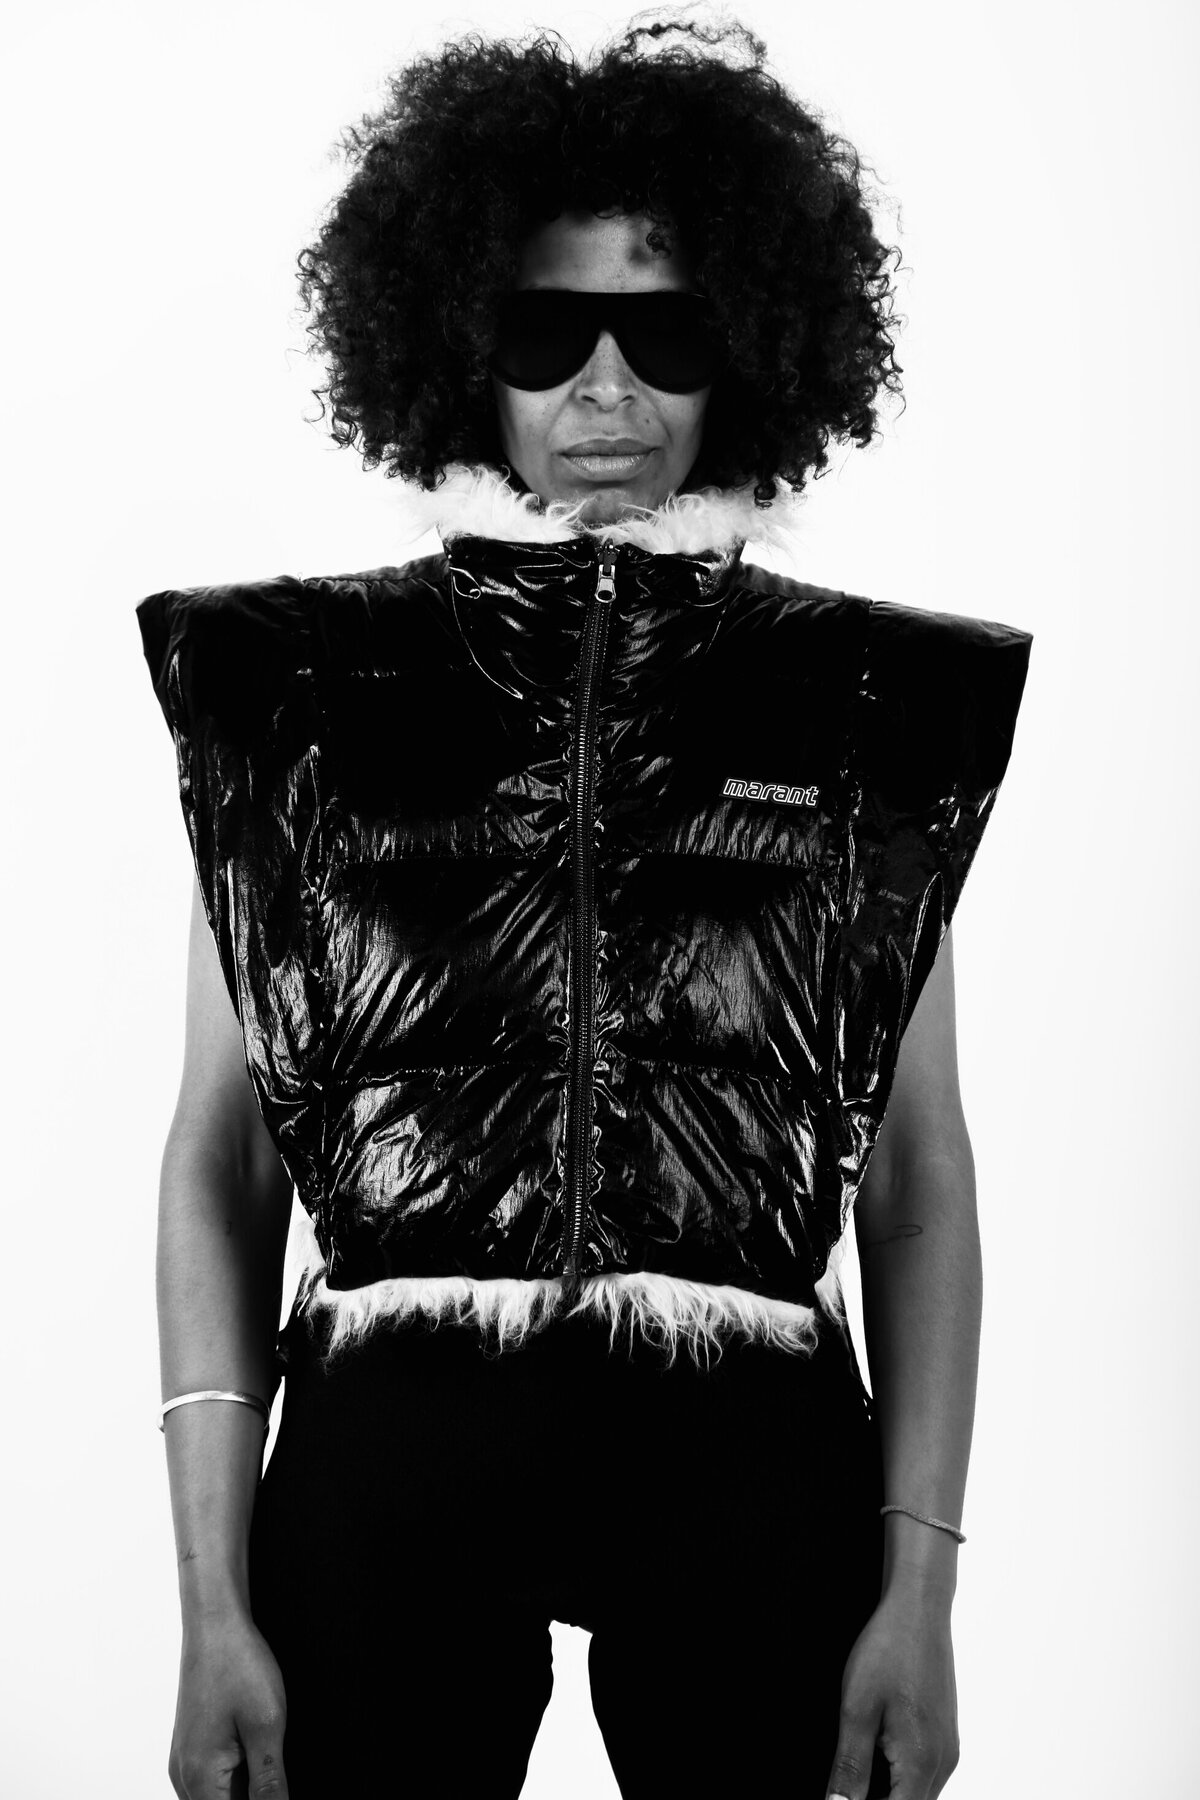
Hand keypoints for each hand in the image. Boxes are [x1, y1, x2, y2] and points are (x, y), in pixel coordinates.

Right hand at [168, 1609, 288, 1798]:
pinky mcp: (191, 1749)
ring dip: (246, 1789)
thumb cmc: (238, 1664)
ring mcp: (184, 1763)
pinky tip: (257, 1753)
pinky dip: (237, 1777)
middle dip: (254, 1796)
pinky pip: (214, 1781)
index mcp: (200, 1778)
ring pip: (218, 1797)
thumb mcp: (267, 1726)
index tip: (276, 1786)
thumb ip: (270, 1783)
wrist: (214, 1624)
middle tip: (274, 1765)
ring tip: (266, 1751)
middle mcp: (184, 1777)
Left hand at [824, 1587, 959, 1799]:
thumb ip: (849, 1767)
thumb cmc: (889, 1649)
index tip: (842, 1795)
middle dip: (873, 1799)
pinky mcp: (944, 1736)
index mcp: (923, 1763)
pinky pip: (923, 1774)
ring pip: (917, 1793)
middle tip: (845, 1780)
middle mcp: (944, 1763)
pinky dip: (898, 1775)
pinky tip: (874, 1750)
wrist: (919, 1608)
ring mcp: (948, 1749)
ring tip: (855, 1768)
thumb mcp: (856, 1709)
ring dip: (887, 1789)